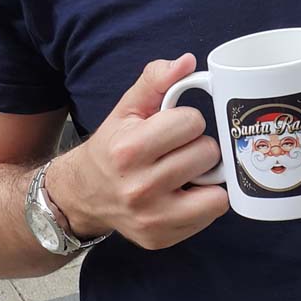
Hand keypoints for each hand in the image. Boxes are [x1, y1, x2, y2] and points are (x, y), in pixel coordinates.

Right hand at [45, 54, 228, 249]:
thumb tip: (188, 62)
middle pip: (207, 153)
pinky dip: (204, 201)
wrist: (84, 194)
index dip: (187, 120)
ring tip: (184, 172)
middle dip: (197, 146)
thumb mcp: (127, 107)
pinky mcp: (161, 238)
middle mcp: (139, 188)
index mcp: (129, 149)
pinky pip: (212, 213)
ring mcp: (151, 218)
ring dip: (205, 176)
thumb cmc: (112, 146)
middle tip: (177, 151)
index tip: (171, 128)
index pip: (192, 122)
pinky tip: (182, 193)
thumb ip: (156, 79)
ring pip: (216, 188)